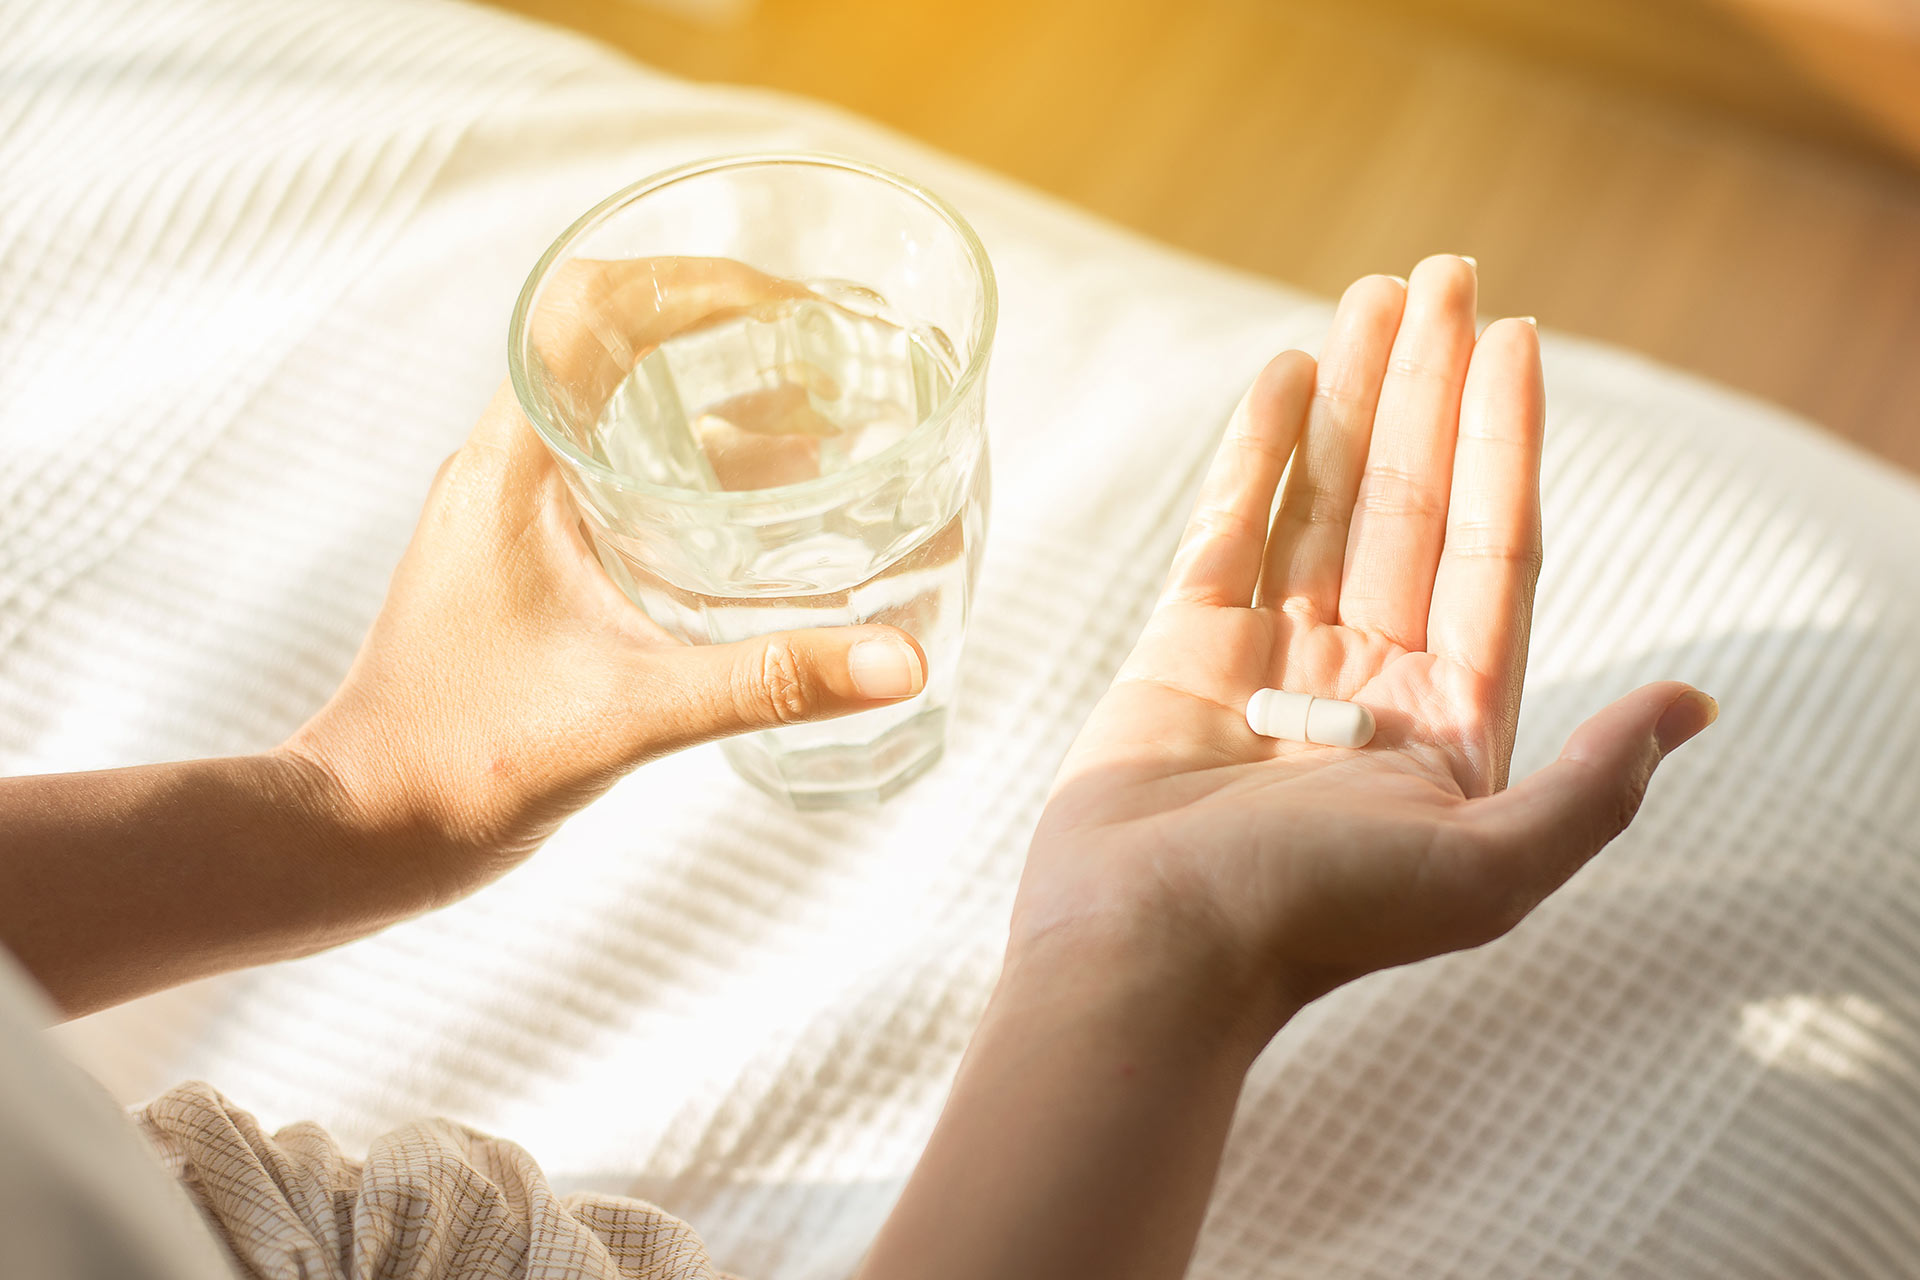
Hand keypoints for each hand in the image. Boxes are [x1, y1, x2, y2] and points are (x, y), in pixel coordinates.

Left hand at [280, 259, 927, 900]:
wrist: (360, 835)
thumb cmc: (457, 764)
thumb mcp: (628, 715)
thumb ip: (767, 683)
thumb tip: (902, 661)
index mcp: (510, 466)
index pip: (588, 307)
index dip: (694, 285)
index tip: (791, 310)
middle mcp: (509, 471)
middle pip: (620, 348)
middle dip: (735, 341)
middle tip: (833, 366)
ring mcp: (518, 517)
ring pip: (627, 419)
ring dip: (723, 409)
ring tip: (826, 424)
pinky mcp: (534, 566)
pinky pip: (626, 483)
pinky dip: (703, 477)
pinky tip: (773, 520)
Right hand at [1015, 256, 1717, 1042]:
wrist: (1148, 956)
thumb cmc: (1315, 921)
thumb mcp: (1490, 868)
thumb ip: (1596, 783)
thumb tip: (1695, 704)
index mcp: (1445, 726)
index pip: (1490, 552)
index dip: (1507, 441)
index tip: (1517, 336)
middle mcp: (1366, 681)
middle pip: (1411, 505)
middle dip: (1431, 387)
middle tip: (1444, 273)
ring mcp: (1270, 660)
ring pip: (1322, 502)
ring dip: (1354, 397)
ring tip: (1374, 293)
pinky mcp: (1181, 651)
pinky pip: (1226, 530)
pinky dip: (1253, 452)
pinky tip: (1288, 374)